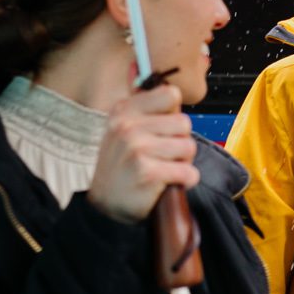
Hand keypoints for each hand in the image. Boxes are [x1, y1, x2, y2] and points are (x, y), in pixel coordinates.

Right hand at [87, 84, 198, 223]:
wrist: (104, 206)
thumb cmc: (121, 166)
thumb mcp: (123, 129)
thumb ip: (147, 110)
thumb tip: (167, 87)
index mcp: (123, 110)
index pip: (170, 94)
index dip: (173, 114)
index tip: (163, 129)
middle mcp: (127, 126)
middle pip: (184, 122)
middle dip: (180, 141)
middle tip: (164, 155)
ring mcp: (137, 149)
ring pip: (189, 146)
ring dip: (183, 162)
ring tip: (165, 168)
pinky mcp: (148, 172)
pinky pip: (188, 172)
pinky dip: (186, 180)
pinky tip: (170, 183)